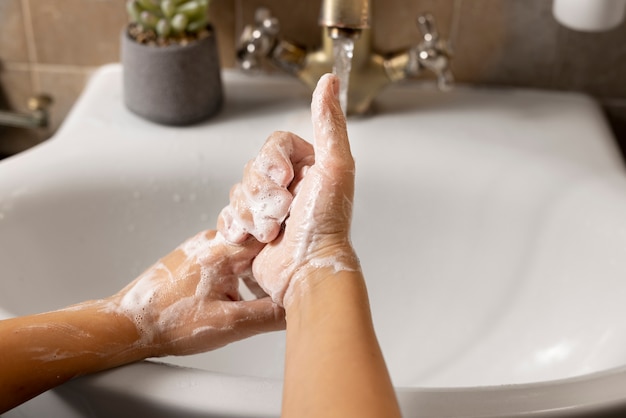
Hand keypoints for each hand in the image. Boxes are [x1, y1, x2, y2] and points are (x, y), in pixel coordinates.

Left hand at [104, 230, 284, 356]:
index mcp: (223, 251)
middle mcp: (212, 241)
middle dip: (276, 260)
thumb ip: (268, 315)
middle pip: (258, 241)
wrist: (130, 325)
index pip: (270, 236)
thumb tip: (296, 308)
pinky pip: (228, 256)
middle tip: (290, 280)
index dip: (291, 248)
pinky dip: (241, 271)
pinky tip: (241, 293)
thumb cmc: (171, 324)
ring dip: (258, 268)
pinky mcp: (194, 257)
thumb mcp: (229, 325)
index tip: (305, 260)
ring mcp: (201, 247)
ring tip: (267, 291)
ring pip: (243, 250)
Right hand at [218, 74, 359, 306]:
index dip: (272, 163)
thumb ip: (329, 123)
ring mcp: (268, 208)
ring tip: (274, 231)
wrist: (307, 271)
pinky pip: (227, 216)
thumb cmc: (326, 225)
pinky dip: (237, 228)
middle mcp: (289, 185)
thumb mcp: (335, 167)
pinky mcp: (251, 229)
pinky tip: (253, 240)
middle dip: (264, 195)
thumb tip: (329, 80)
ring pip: (237, 193)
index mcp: (308, 166)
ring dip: (253, 215)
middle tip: (285, 213)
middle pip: (252, 169)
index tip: (286, 181)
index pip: (272, 145)